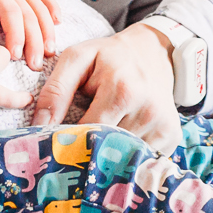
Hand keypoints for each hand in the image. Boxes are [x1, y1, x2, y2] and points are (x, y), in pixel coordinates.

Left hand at [0, 0, 58, 67]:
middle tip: (35, 65)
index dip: (16, 35)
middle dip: (34, 42)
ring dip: (47, 32)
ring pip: (39, 10)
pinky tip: (58, 22)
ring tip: (49, 52)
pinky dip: (52, 8)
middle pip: (28, 15)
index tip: (15, 56)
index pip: (11, 13)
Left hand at [35, 22, 179, 151]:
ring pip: (124, 158)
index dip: (69, 142)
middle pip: (107, 150)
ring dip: (109, 155)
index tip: (57, 145)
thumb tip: (39, 125)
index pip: (87, 133)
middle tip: (74, 152)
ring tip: (100, 142)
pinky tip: (122, 142)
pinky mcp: (172, 136)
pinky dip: (128, 156)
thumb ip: (56, 89)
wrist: (153, 52)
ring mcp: (163, 126)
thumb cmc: (109, 57)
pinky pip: (142, 160)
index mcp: (122, 90)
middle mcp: (147, 110)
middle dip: (87, 153)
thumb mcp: (78, 59)